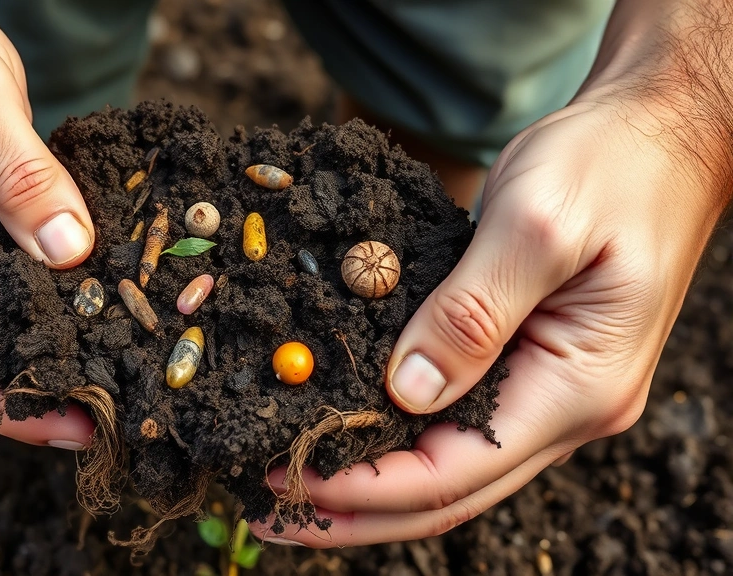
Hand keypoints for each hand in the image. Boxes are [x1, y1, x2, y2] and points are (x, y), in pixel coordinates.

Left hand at [252, 0, 731, 546]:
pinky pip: (460, 422)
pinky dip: (400, 438)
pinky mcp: (532, 364)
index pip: (456, 472)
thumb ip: (471, 314)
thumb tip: (404, 393)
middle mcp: (569, 409)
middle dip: (359, 510)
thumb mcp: (534, 226)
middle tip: (275, 515)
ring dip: (374, 483)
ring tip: (298, 485)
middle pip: (450, 491)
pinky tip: (350, 431)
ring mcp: (553, 392)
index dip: (367, 485)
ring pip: (453, 466)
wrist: (660, 135)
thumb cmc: (609, 166)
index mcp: (578, 388)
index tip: (293, 476)